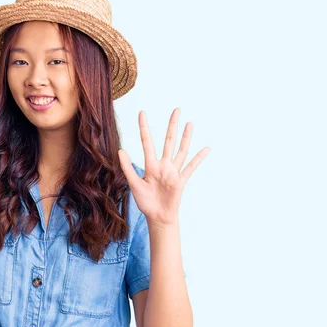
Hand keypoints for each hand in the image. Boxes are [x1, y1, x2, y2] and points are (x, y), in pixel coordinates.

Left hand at [118, 108, 209, 225]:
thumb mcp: (134, 184)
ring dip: (186, 137)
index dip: (144, 127)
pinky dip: (199, 158)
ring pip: (181, 150)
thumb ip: (128, 167)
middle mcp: (163, 165)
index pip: (147, 142)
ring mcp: (173, 172)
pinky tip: (206, 148)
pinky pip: (191, 167)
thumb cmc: (145, 202)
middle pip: (168, 141)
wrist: (157, 217)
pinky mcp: (181, 181)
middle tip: (176, 109)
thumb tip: (120, 150)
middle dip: (172, 125)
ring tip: (190, 123)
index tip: (142, 112)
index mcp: (150, 165)